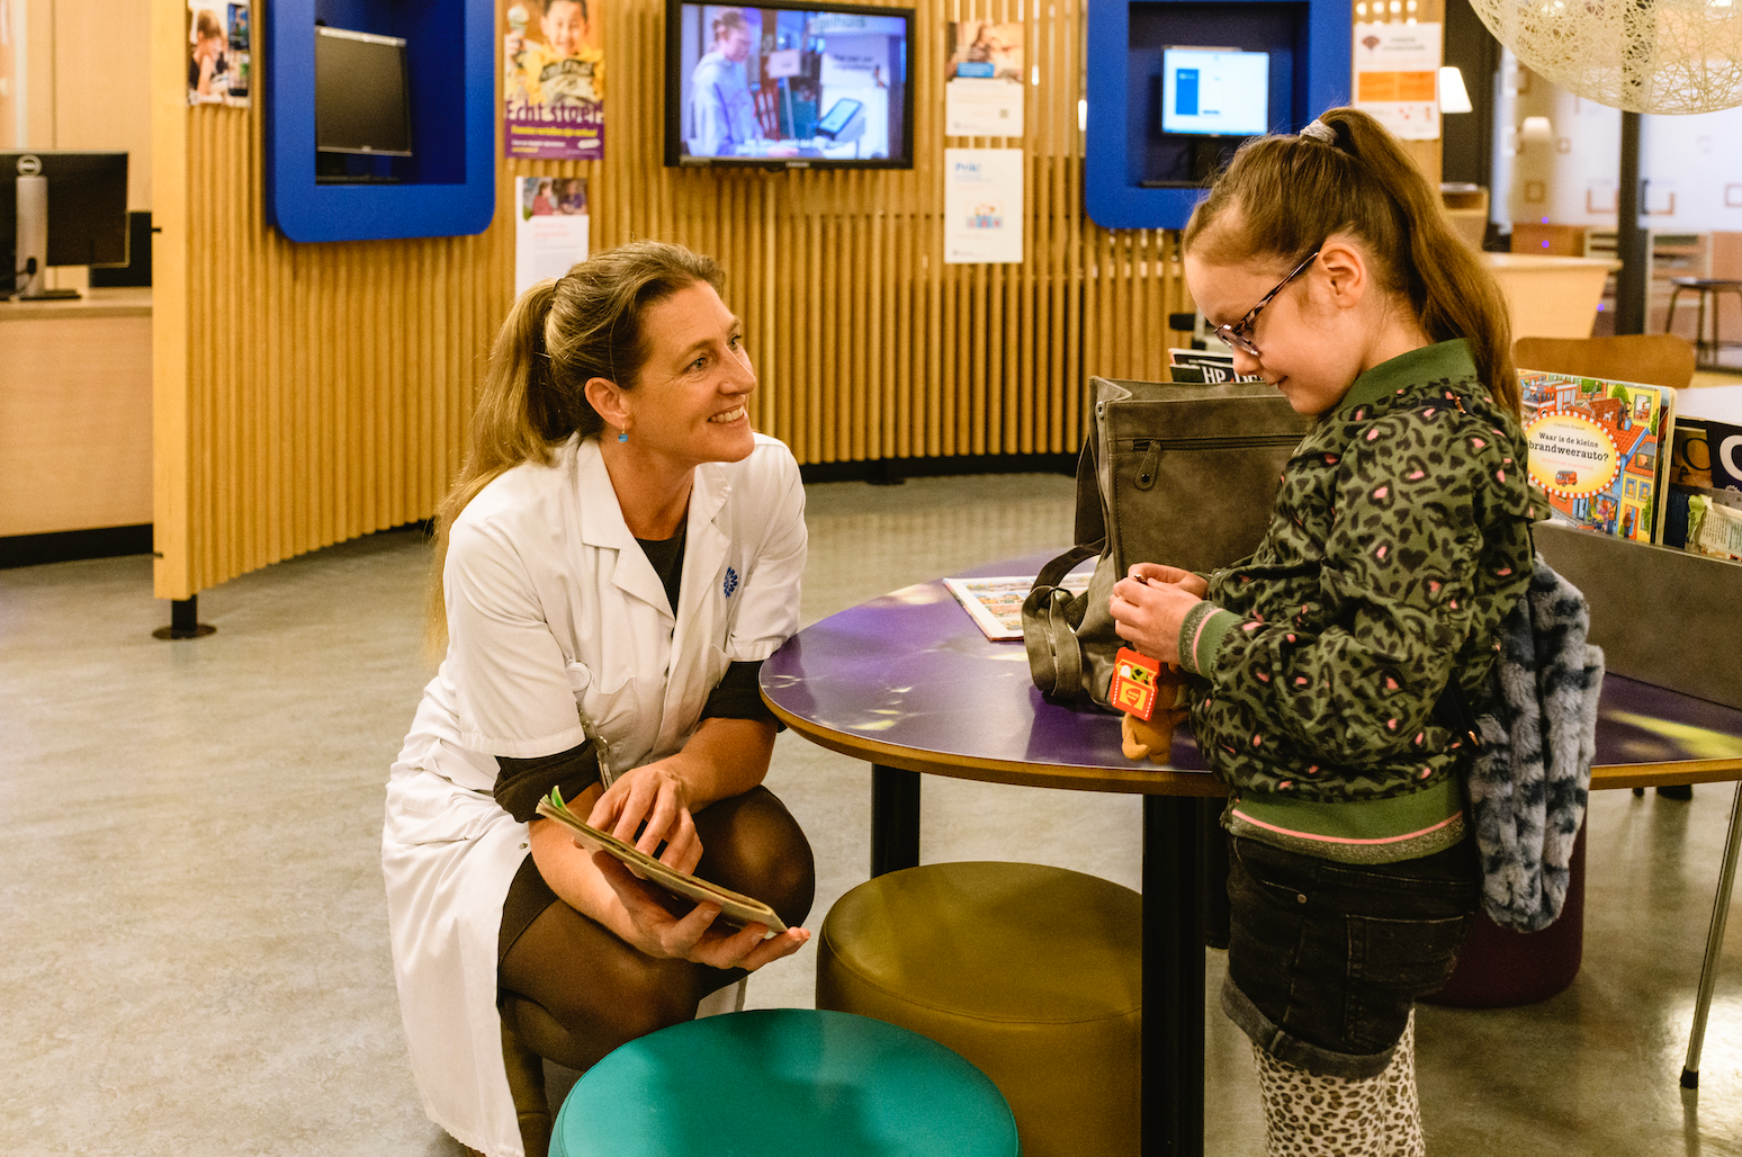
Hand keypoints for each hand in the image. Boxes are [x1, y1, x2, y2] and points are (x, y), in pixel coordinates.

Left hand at [586, 758, 700, 870]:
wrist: (672, 777)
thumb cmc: (636, 789)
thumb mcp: (616, 794)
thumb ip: (599, 817)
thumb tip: (577, 843)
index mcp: (646, 782)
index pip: (637, 804)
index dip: (627, 825)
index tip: (616, 847)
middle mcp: (669, 793)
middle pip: (664, 815)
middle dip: (652, 838)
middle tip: (640, 862)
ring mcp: (685, 809)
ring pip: (686, 830)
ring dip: (675, 853)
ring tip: (663, 874)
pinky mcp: (694, 825)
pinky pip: (696, 844)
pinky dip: (690, 861)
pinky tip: (679, 878)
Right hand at [592, 852, 811, 969]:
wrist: (654, 931)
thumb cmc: (643, 908)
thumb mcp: (629, 892)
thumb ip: (617, 874)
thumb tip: (597, 850)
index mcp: (670, 939)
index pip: (683, 936)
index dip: (696, 924)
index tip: (710, 903)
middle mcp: (697, 951)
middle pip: (722, 958)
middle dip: (742, 944)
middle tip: (759, 927)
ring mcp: (718, 951)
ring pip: (747, 960)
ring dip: (773, 950)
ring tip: (796, 934)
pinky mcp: (734, 947)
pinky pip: (759, 953)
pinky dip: (780, 945)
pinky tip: (799, 933)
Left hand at [1109, 564, 1204, 665]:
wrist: (1206, 640)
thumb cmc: (1196, 614)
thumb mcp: (1179, 592)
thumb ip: (1159, 586)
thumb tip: (1147, 583)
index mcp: (1150, 601)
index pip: (1122, 588)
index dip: (1122, 585)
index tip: (1127, 586)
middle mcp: (1142, 619)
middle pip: (1115, 608)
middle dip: (1118, 601)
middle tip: (1126, 600)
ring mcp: (1142, 636)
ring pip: (1119, 626)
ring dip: (1122, 619)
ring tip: (1132, 616)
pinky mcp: (1147, 649)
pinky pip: (1131, 640)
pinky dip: (1133, 634)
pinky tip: (1143, 630)